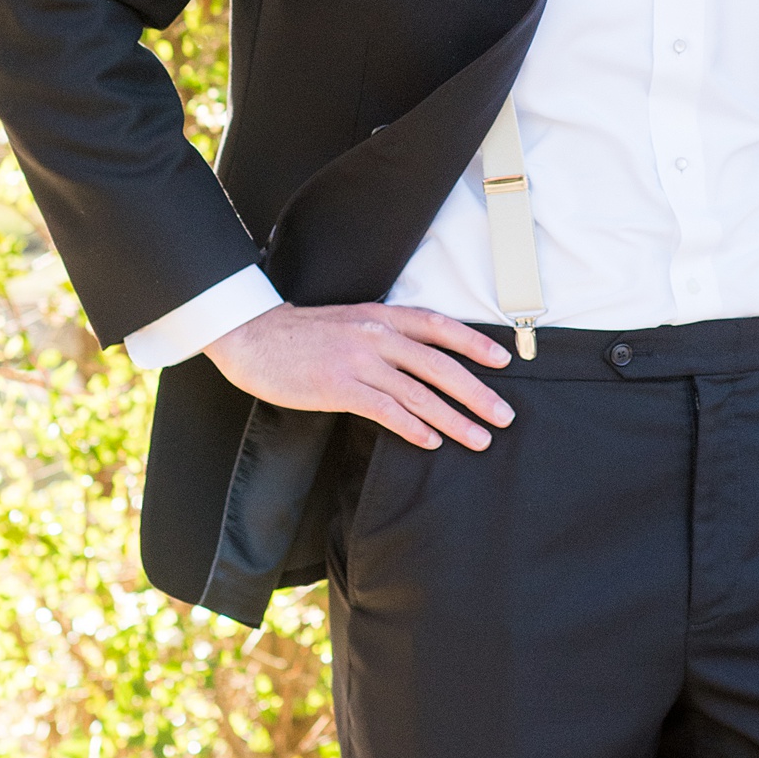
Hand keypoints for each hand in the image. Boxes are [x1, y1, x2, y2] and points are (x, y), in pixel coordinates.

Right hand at [205, 301, 513, 451]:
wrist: (254, 337)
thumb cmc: (303, 334)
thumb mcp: (351, 321)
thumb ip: (384, 335)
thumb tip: (421, 360)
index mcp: (382, 315)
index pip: (439, 326)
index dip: (474, 342)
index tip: (503, 359)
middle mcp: (376, 335)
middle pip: (439, 364)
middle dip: (476, 392)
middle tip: (504, 415)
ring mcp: (358, 361)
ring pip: (419, 393)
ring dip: (453, 418)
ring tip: (479, 438)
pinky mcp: (339, 387)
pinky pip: (386, 410)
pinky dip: (413, 427)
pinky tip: (431, 441)